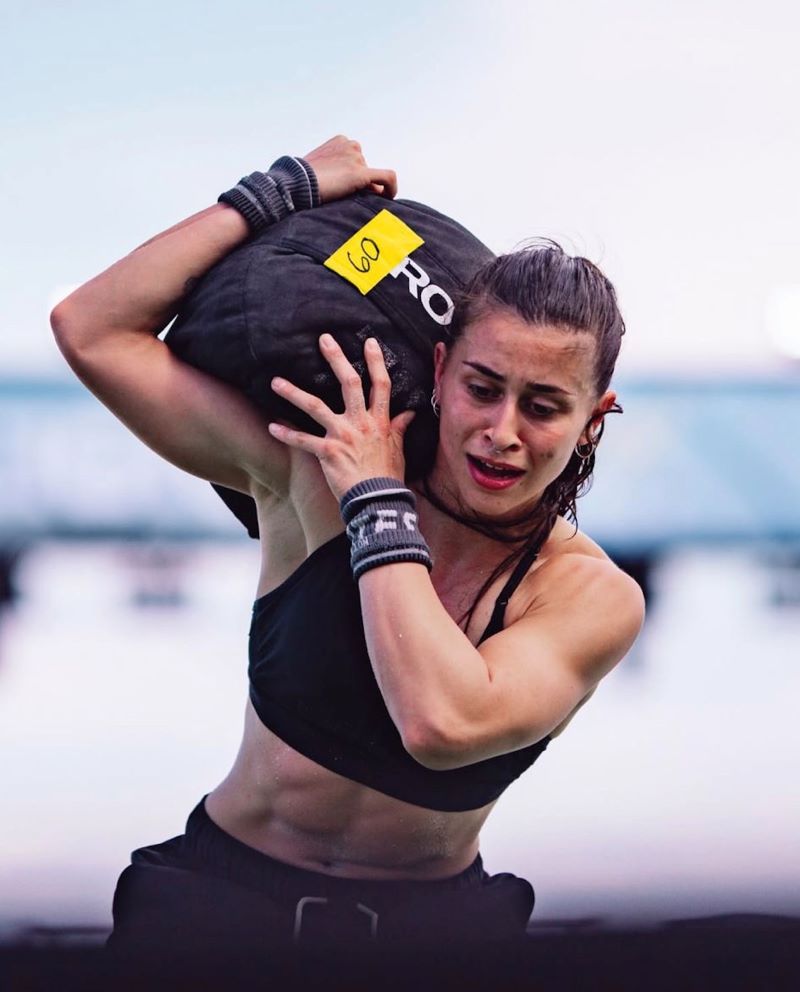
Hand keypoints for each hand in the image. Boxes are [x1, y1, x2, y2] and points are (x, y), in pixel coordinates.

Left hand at [267, 335, 413, 499]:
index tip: (370, 342)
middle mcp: (360, 422)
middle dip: (336, 359)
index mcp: (379, 420)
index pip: (380, 384)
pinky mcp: (327, 452)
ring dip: (293, 393)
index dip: (376, 362)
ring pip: (315, 406)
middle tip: (324, 339)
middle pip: (349, 383)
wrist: (378, 500)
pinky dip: (287, 434)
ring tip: (275, 382)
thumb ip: (399, 428)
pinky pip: (303, 440)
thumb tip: (409, 413)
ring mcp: (342, 435)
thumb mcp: (398, 449)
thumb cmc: (388, 477)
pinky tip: (272, 427)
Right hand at [303, 135, 397, 202]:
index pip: (356, 158)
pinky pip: (388, 178)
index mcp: (340, 141)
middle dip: (360, 183)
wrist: (295, 184)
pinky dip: (392, 188)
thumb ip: (333, 170)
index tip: (345, 188)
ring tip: (352, 201)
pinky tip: (388, 199)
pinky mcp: (360, 173)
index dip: (354, 174)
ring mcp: (356, 158)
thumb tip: (348, 184)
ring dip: (367, 190)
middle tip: (346, 198)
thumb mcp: (316, 168)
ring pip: (374, 177)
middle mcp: (350, 145)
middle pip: (365, 167)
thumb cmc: (300, 180)